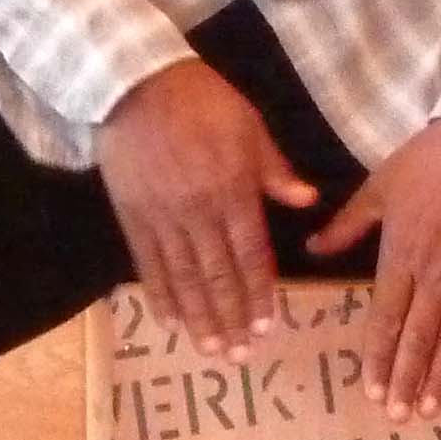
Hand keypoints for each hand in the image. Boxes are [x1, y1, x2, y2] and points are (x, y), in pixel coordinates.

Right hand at [97, 60, 317, 353]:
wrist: (136, 84)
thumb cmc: (203, 102)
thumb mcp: (250, 127)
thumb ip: (276, 170)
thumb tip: (308, 201)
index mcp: (234, 191)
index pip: (251, 254)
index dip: (260, 293)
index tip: (268, 327)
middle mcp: (199, 211)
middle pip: (217, 276)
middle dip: (231, 318)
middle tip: (240, 355)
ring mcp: (163, 217)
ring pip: (183, 277)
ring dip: (199, 318)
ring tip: (210, 349)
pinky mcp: (132, 215)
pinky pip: (147, 263)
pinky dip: (159, 295)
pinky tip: (169, 321)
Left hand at [306, 120, 440, 418]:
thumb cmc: (428, 162)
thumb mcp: (378, 189)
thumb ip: (346, 226)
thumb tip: (313, 248)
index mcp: (401, 257)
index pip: (386, 319)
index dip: (378, 358)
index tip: (371, 390)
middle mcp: (435, 277)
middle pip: (418, 339)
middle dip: (405, 380)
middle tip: (397, 416)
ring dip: (440, 378)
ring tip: (429, 410)